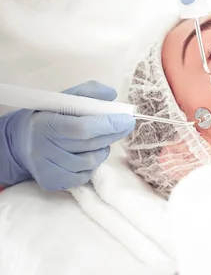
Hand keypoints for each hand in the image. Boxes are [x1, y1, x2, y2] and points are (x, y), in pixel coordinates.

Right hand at [3, 81, 135, 190]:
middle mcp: (45, 148)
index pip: (83, 127)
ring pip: (90, 162)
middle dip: (112, 134)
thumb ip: (87, 92)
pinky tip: (86, 155)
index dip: (108, 124)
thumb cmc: (47, 117)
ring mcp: (48, 168)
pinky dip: (91, 165)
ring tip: (98, 141)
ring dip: (102, 150)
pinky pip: (83, 176)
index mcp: (47, 124)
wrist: (20, 143)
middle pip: (90, 145)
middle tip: (123, 125)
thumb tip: (111, 94)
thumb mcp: (62, 99)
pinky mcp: (51, 182)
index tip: (127, 119)